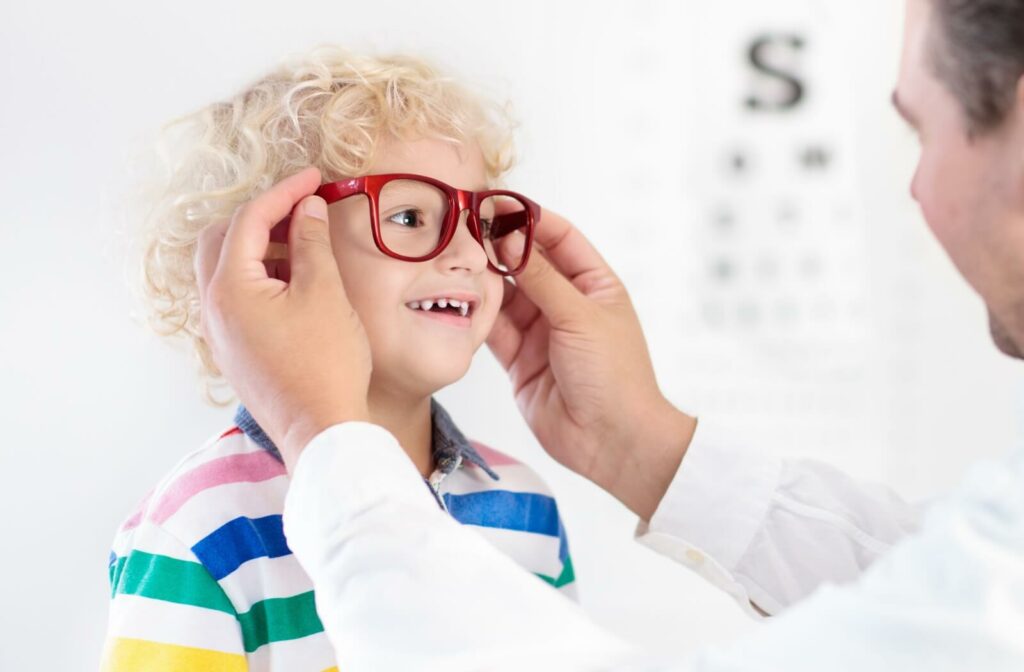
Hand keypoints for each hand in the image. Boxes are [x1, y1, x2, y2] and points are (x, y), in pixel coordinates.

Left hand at [195, 166, 371, 471]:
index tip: (314, 178)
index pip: (249, 220)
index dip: (284, 192)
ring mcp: (220, 333)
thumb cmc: (325, 365)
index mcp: (229, 288)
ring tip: (305, 245)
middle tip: (302, 209)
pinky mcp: (235, 350)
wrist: (322, 432)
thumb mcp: (325, 292)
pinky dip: (260, 277)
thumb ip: (312, 242)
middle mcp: (213, 308)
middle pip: (222, 240)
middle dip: (261, 217)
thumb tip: (308, 209)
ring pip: (226, 269)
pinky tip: (296, 282)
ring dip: (260, 248)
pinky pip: (235, 298)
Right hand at [487, 211, 697, 520]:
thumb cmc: (615, 377)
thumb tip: (511, 237)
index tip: (497, 203)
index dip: (529, 218)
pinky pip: (494, 329)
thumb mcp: (579, 317)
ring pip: (505, 295)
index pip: (560, 238)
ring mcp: (541, 332)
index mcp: (594, 285)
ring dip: (484, 279)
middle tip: (466, 228)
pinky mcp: (519, 360)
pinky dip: (478, 315)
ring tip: (456, 259)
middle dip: (499, 246)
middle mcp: (566, 305)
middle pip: (527, 264)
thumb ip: (541, 277)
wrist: (611, 442)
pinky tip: (460, 297)